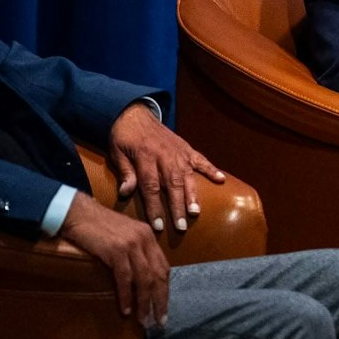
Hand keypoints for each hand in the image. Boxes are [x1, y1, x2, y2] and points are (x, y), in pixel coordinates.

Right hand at [59, 195, 170, 325]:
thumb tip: (141, 278)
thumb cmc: (98, 226)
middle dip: (160, 300)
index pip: (163, 267)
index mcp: (148, 236)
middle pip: (158, 276)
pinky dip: (127, 296)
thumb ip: (136, 251)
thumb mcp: (124, 235)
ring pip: (144, 280)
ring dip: (144, 303)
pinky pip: (125, 279)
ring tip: (143, 319)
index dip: (164, 289)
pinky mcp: (116, 251)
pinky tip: (126, 309)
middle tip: (159, 321)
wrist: (78, 213)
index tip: (163, 307)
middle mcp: (144, 239)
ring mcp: (131, 245)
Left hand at [108, 102, 226, 232]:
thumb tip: (125, 193)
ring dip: (193, 195)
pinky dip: (211, 169)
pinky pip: (201, 159)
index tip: (159, 226)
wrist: (134, 113)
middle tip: (181, 226)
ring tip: (196, 211)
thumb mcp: (117, 153)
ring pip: (187, 177)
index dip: (155, 207)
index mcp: (145, 159)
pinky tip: (221, 180)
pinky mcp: (186, 149)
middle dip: (177, 207)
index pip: (151, 188)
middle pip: (172, 186)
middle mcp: (164, 157)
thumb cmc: (124, 136)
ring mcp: (178, 153)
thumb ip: (125, 172)